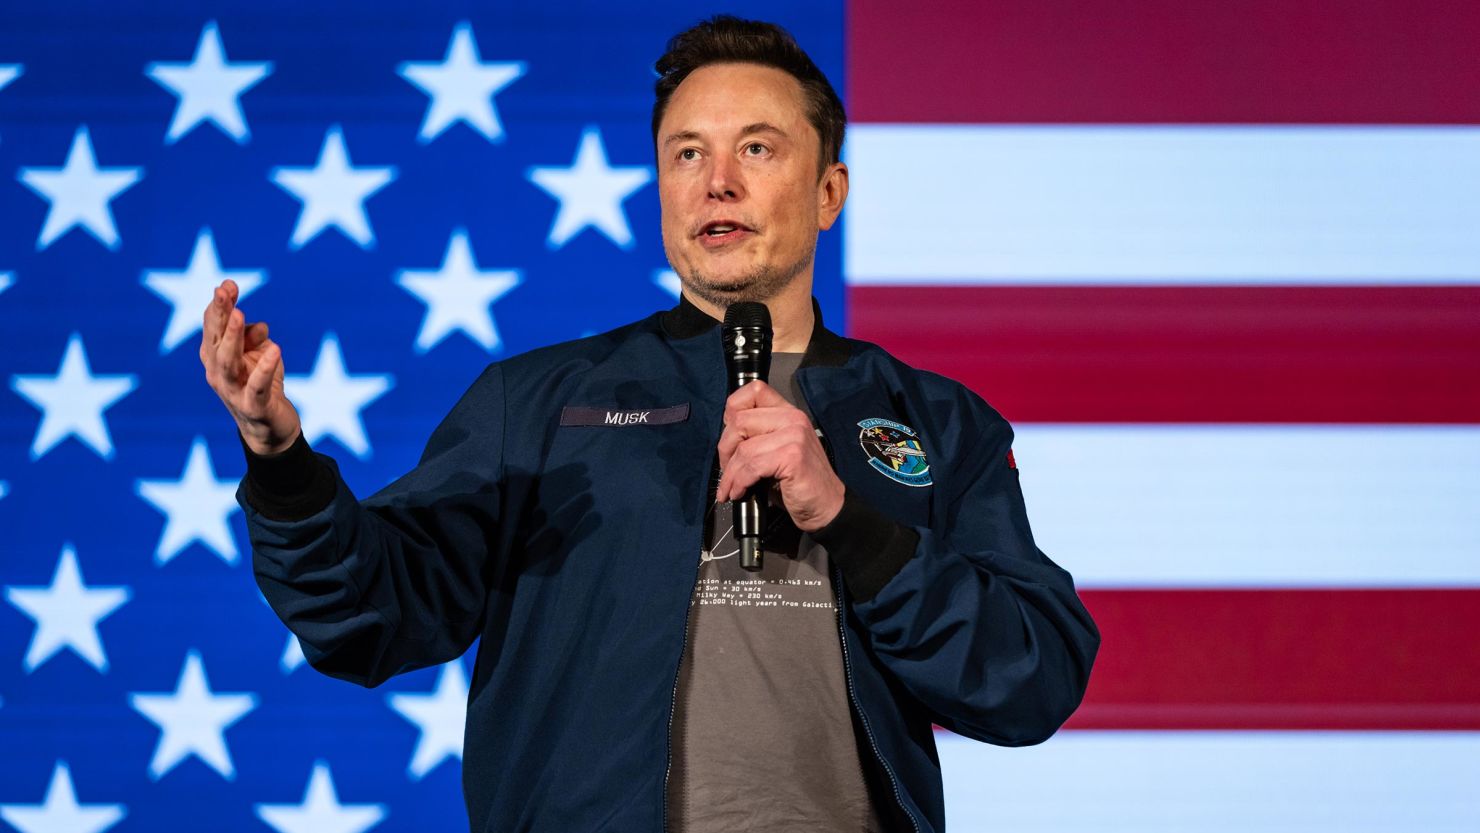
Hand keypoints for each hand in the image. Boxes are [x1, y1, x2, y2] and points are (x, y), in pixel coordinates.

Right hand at [199, 279, 300, 455]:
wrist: (269, 428)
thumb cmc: (261, 384)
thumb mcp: (259, 355)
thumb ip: (255, 338)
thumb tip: (259, 326)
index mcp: (215, 356)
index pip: (213, 327)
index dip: (219, 306)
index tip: (228, 284)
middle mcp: (217, 372)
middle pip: (215, 340)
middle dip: (220, 315)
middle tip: (225, 291)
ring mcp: (232, 391)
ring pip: (227, 362)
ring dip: (233, 337)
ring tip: (240, 314)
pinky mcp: (253, 407)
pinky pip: (257, 387)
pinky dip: (264, 368)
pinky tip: (275, 351)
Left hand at [715, 380, 844, 531]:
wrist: (827, 507)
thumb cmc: (799, 484)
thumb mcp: (776, 452)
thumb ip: (757, 438)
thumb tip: (725, 441)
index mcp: (788, 413)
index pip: (754, 390)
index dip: (732, 411)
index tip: (730, 438)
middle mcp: (793, 419)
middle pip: (740, 420)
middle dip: (725, 450)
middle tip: (726, 470)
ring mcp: (794, 435)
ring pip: (743, 448)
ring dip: (730, 473)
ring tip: (731, 488)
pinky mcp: (793, 456)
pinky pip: (752, 466)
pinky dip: (739, 482)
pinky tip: (741, 492)